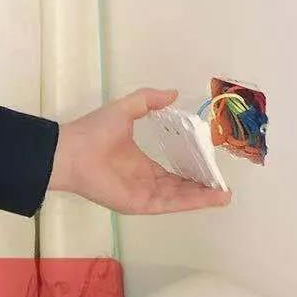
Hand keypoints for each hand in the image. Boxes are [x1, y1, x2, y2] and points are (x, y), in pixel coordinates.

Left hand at [48, 88, 231, 214]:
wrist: (72, 150)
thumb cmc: (94, 131)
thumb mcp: (126, 109)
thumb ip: (149, 100)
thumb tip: (174, 93)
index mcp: (141, 164)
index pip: (173, 172)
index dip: (193, 170)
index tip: (212, 166)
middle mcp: (144, 182)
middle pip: (180, 188)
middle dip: (202, 187)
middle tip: (224, 184)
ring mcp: (142, 194)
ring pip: (178, 198)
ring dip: (201, 196)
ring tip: (224, 194)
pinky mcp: (139, 204)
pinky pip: (169, 204)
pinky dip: (190, 202)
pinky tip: (209, 197)